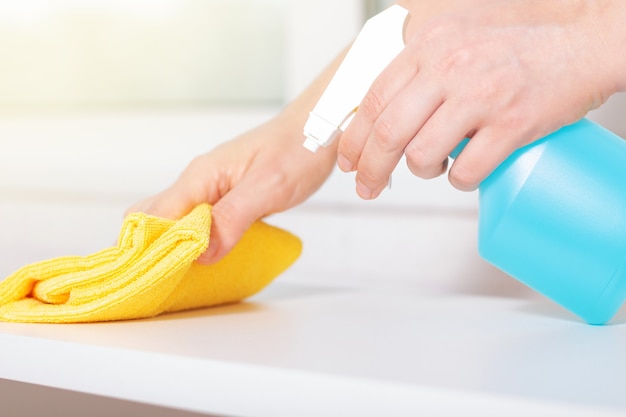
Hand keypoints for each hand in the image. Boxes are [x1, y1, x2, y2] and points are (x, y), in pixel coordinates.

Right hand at [128, 114, 335, 263]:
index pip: (154, 216)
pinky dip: (196, 242)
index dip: (149, 247)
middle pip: (153, 218)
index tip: (155, 278)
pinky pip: (197, 222)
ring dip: (175, 248)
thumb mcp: (268, 187)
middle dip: (153, 250)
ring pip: (174, 221)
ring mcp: (209, 189)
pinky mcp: (224, 198)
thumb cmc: (297, 150)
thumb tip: (200, 254)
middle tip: (168, 282)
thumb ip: (232, 218)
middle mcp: (197, 182)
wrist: (315, 130)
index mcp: (200, 176)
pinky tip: (208, 259)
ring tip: (185, 278)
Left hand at [338, 0, 621, 196]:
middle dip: (371, 170)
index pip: (373, 100)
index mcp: (429, 48)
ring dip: (421, 172)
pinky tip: (464, 173)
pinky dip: (459, 182)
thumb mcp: (455, 43)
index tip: (349, 162)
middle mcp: (450, 68)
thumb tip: (381, 115)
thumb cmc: (514, 52)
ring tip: (434, 167)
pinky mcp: (511, 124)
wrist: (580, 47)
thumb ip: (419, 70)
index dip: (354, 139)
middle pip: (389, 133)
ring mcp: (481, 96)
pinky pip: (467, 171)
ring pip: (423, 155)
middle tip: (368, 188)